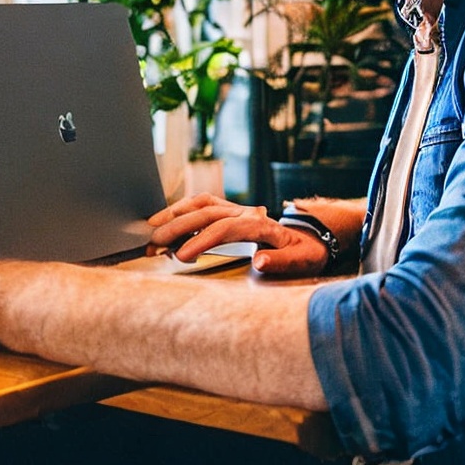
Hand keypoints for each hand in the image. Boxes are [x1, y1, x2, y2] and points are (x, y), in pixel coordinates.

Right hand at [147, 193, 329, 276]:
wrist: (313, 238)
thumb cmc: (307, 252)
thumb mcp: (303, 260)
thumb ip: (281, 261)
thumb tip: (259, 259)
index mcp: (261, 223)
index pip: (223, 228)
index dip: (200, 239)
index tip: (181, 255)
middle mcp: (245, 211)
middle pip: (205, 212)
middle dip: (177, 227)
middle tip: (154, 244)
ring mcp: (236, 209)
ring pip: (200, 203)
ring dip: (175, 213)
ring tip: (151, 228)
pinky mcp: (229, 211)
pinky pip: (201, 204)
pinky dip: (181, 210)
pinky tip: (164, 220)